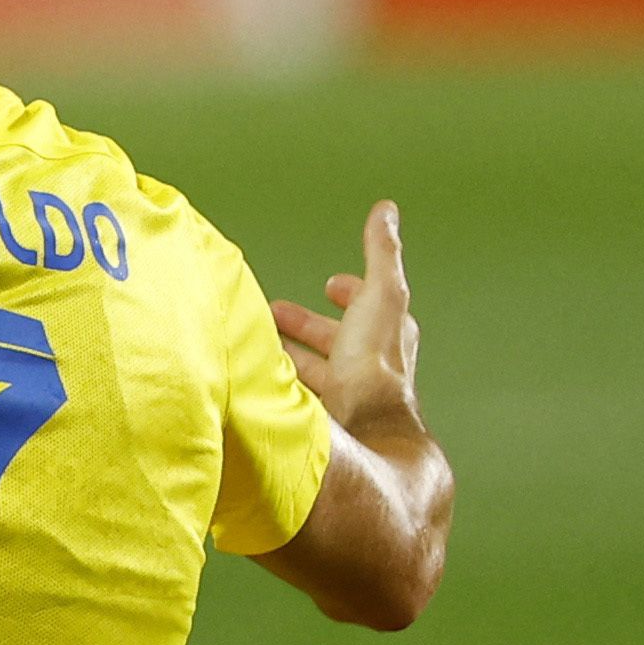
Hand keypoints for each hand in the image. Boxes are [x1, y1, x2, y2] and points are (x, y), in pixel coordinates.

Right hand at [271, 200, 421, 440]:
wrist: (362, 434)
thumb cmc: (373, 367)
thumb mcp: (379, 296)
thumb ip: (382, 254)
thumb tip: (388, 209)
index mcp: (386, 340)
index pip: (372, 309)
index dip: (351, 293)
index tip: (330, 284)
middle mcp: (369, 371)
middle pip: (337, 342)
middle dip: (307, 325)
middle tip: (274, 311)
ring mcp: (347, 399)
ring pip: (315, 370)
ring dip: (289, 354)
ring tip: (256, 342)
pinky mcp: (323, 422)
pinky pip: (296, 395)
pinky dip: (277, 382)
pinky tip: (257, 378)